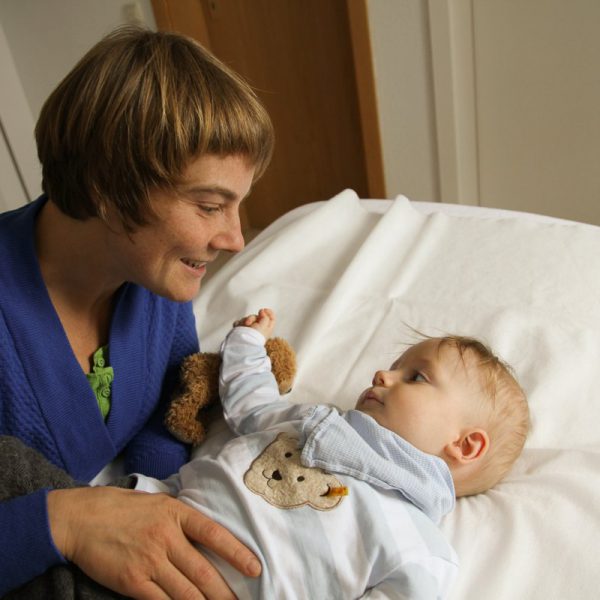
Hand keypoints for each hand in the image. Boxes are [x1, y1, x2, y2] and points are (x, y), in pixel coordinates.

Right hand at [48, 486, 260, 598]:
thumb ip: (180, 519)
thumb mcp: (157, 502)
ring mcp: (149, 560)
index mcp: (175, 513)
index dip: (237, 553)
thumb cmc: (120, 508)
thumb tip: (204, 537)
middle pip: (203, 571)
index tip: (255, 568)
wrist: (80, 518)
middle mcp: (166, 537)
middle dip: (225, 592)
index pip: (214, 534)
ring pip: (186, 592)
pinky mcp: (132, 581)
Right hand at [233, 308, 274, 338]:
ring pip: (247, 318)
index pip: (271, 318)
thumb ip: (265, 317)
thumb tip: (262, 311)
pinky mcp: (241, 330)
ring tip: (243, 326)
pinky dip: (238, 324)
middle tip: (248, 323)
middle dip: (252, 318)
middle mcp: (259, 328)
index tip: (264, 310)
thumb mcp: (264, 326)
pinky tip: (238, 327)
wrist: (243, 344)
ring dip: (244, 320)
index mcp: (266, 328)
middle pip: (257, 317)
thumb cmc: (255, 336)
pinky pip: (239, 322)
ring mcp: (249, 329)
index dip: (269, 312)